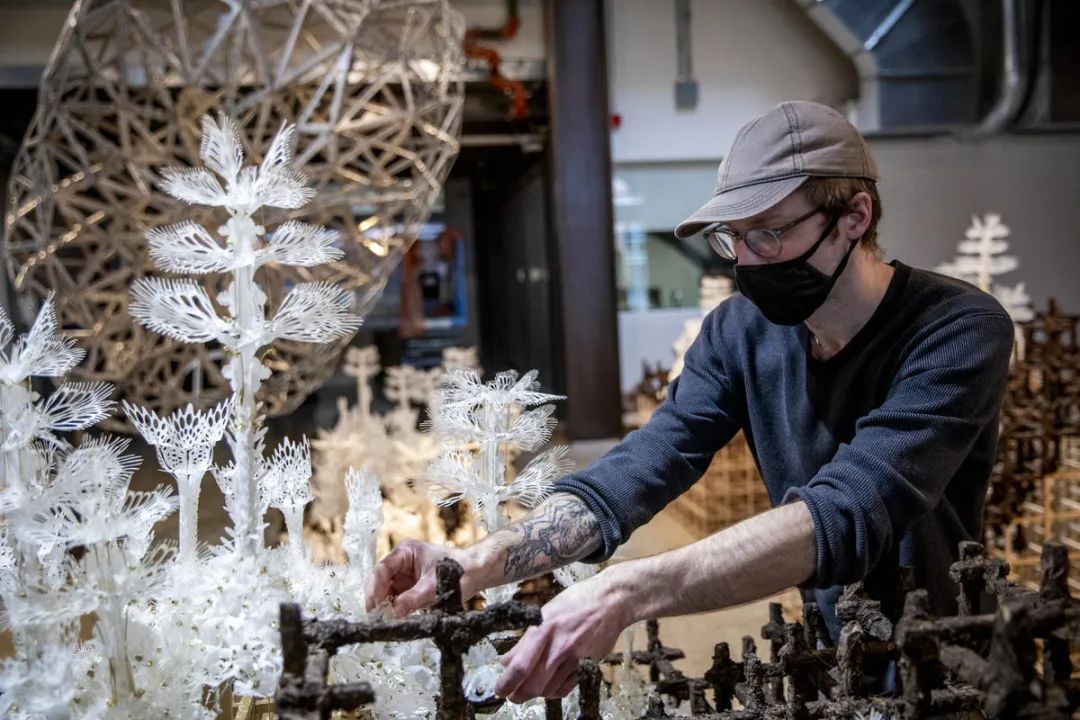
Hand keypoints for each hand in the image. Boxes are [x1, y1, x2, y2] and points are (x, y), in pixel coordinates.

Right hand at [365, 540, 481, 616]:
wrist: (475, 574)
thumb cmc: (459, 571)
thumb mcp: (434, 586)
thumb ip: (413, 599)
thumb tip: (394, 612)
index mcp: (405, 552)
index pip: (382, 569)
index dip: (376, 589)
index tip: (375, 607)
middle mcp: (401, 562)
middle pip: (380, 580)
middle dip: (377, 599)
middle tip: (377, 617)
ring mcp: (404, 575)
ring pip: (385, 591)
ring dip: (384, 606)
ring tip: (385, 621)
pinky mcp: (409, 587)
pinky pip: (396, 599)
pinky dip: (393, 609)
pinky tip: (394, 619)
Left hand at [495, 569, 632, 701]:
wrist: (610, 600)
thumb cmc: (577, 602)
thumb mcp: (546, 613)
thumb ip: (526, 640)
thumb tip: (506, 660)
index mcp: (543, 628)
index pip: (520, 665)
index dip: (506, 683)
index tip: (500, 689)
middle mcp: (558, 644)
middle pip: (533, 684)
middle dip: (518, 695)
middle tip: (512, 695)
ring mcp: (574, 656)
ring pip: (549, 689)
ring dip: (537, 693)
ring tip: (532, 687)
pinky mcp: (587, 663)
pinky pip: (567, 687)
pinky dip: (555, 691)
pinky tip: (551, 684)